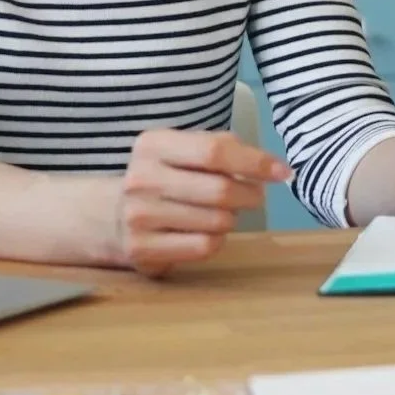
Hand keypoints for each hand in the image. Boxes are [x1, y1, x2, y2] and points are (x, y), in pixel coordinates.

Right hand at [108, 128, 291, 276]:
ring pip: (217, 222)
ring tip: (219, 213)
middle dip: (249, 195)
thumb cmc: (164, 178)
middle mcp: (142, 178)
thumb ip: (224, 148)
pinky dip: (216, 240)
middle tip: (252, 196)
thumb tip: (273, 167)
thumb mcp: (184, 150)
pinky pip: (204, 247)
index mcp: (154, 145)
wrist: (111, 217)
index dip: (255, 162)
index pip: (215, 151)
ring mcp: (139, 216)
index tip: (283, 172)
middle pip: (220, 190)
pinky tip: (203, 231)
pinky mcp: (143, 250)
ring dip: (231, 219)